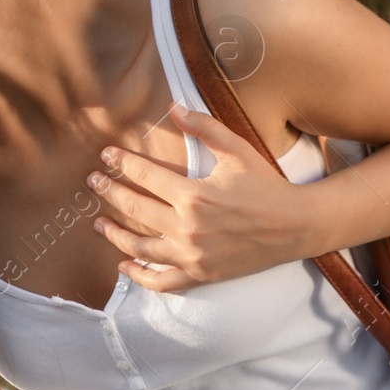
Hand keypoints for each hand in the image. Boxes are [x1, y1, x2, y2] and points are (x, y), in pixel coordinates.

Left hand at [86, 102, 316, 292]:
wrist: (297, 225)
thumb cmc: (267, 185)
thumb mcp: (237, 150)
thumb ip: (203, 127)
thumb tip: (172, 106)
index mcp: (193, 196)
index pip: (144, 176)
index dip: (121, 163)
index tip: (105, 155)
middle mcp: (188, 229)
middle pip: (135, 209)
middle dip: (109, 192)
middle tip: (92, 182)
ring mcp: (193, 256)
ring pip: (140, 248)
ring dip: (114, 235)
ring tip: (98, 223)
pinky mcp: (201, 275)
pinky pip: (162, 282)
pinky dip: (140, 276)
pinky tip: (123, 265)